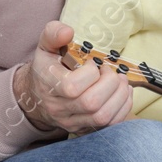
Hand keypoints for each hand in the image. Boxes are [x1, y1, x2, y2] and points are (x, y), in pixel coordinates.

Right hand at [15, 20, 133, 133]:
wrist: (38, 97)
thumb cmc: (47, 68)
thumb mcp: (45, 47)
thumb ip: (53, 34)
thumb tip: (68, 31)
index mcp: (48, 86)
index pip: (71, 87)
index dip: (90, 73)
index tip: (92, 64)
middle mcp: (58, 108)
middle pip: (91, 103)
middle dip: (110, 84)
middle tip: (110, 72)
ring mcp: (72, 122)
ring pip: (102, 116)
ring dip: (120, 96)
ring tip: (120, 82)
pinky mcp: (85, 130)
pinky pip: (110, 125)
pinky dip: (123, 108)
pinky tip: (122, 94)